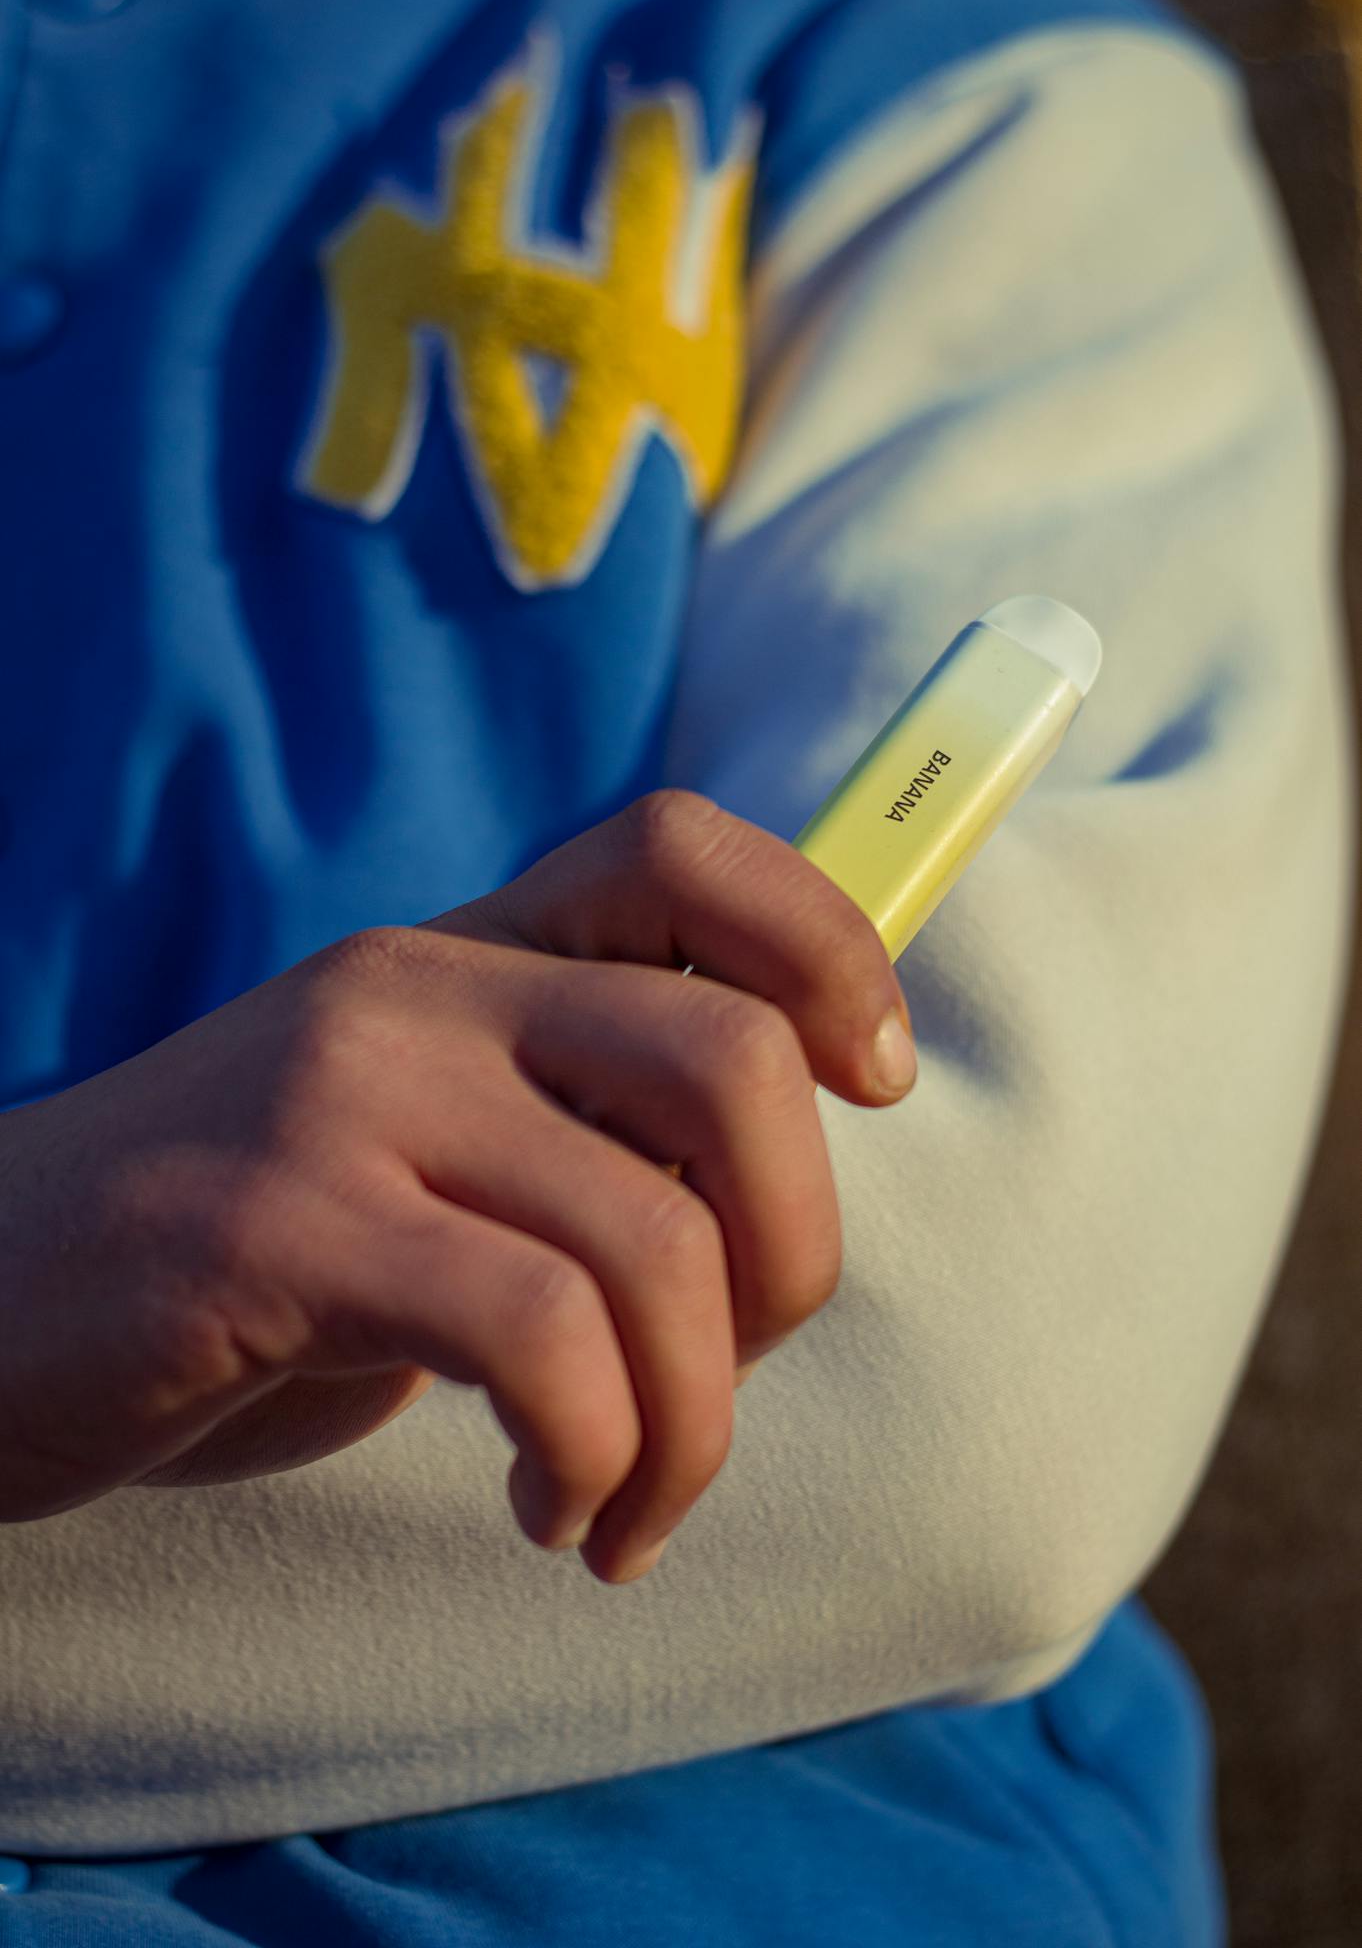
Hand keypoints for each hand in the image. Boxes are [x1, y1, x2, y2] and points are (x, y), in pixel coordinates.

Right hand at [0, 790, 915, 1581]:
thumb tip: (778, 1190)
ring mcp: (342, 1095)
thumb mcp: (425, 1152)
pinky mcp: (278, 1225)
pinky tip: (551, 1507)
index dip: (825, 945)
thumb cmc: (248, 1255)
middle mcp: (414, 990)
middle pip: (728, 1059)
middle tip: (731, 1371)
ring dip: (692, 1419)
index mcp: (464, 954)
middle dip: (795, 1256)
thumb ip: (572, 1132)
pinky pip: (541, 1337)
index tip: (870, 1081)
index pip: (678, 850)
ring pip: (652, 1234)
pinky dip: (595, 1455)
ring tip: (625, 1500)